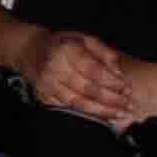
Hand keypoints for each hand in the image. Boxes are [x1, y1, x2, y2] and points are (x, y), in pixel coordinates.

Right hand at [19, 27, 146, 127]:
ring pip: (78, 103)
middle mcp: (54, 69)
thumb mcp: (84, 39)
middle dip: (111, 99)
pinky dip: (85, 115)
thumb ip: (104, 53)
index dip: (112, 81)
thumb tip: (119, 73)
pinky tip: (101, 118)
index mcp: (66, 51)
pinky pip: (67, 109)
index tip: (127, 87)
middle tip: (128, 104)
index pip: (93, 70)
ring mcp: (47, 85)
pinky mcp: (43, 96)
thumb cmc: (62, 43)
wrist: (28, 49)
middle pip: (87, 89)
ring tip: (119, 114)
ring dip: (101, 111)